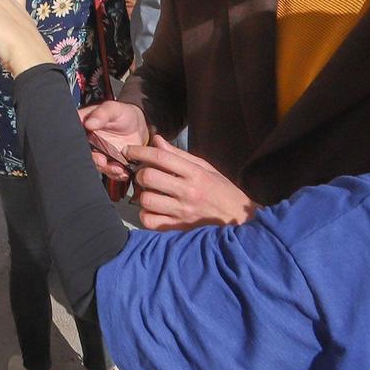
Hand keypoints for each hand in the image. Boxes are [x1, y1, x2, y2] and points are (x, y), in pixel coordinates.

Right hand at [82, 102, 148, 184]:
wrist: (137, 126)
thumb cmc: (122, 114)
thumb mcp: (112, 109)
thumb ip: (102, 114)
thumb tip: (89, 123)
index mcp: (83, 127)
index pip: (74, 137)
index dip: (78, 145)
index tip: (87, 148)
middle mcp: (88, 143)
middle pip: (84, 155)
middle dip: (93, 160)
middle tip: (102, 161)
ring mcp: (99, 154)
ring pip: (97, 165)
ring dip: (106, 169)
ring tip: (117, 168)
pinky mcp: (109, 163)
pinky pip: (110, 171)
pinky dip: (116, 174)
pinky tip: (123, 171)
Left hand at [125, 140, 254, 229]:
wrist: (240, 221)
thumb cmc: (222, 191)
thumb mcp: (205, 168)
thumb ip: (179, 155)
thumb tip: (156, 140)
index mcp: (196, 173)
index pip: (161, 157)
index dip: (140, 151)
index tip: (129, 150)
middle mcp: (188, 192)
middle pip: (149, 177)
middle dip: (140, 173)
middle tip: (144, 175)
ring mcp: (183, 212)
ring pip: (146, 200)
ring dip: (143, 195)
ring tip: (151, 193)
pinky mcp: (178, 229)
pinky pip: (150, 221)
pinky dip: (146, 215)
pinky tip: (154, 210)